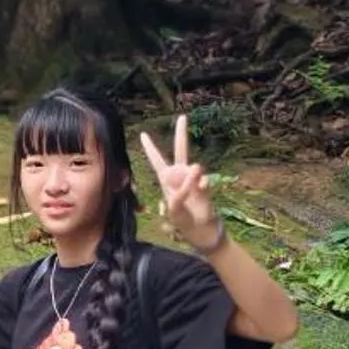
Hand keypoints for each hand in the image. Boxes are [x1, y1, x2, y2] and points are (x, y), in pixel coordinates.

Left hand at [137, 114, 222, 253]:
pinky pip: (202, 181)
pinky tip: (200, 192)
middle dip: (181, 134)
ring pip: (194, 167)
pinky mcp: (205, 185)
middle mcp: (180, 176)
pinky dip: (200, 186)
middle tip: (182, 117)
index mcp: (166, 180)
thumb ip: (182, 191)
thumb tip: (195, 170)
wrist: (201, 231)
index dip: (151, 148)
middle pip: (180, 150)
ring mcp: (194, 179)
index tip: (143, 134)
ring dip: (191, 177)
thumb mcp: (174, 209)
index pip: (157, 161)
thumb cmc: (183, 222)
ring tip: (192, 189)